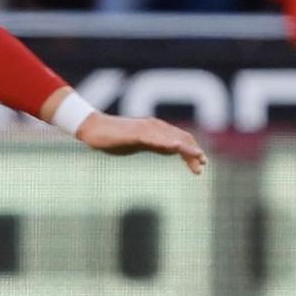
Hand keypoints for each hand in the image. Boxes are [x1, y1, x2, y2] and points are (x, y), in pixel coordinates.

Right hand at [76, 111, 206, 174]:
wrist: (93, 129)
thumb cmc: (114, 137)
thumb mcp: (139, 144)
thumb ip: (155, 145)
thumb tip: (170, 149)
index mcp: (157, 130)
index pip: (181, 139)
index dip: (192, 152)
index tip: (201, 166)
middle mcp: (154, 126)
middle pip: (180, 138)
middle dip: (193, 153)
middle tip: (201, 168)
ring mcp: (145, 128)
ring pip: (171, 138)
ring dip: (186, 148)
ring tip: (198, 157)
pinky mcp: (135, 133)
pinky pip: (154, 138)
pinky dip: (167, 142)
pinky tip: (176, 147)